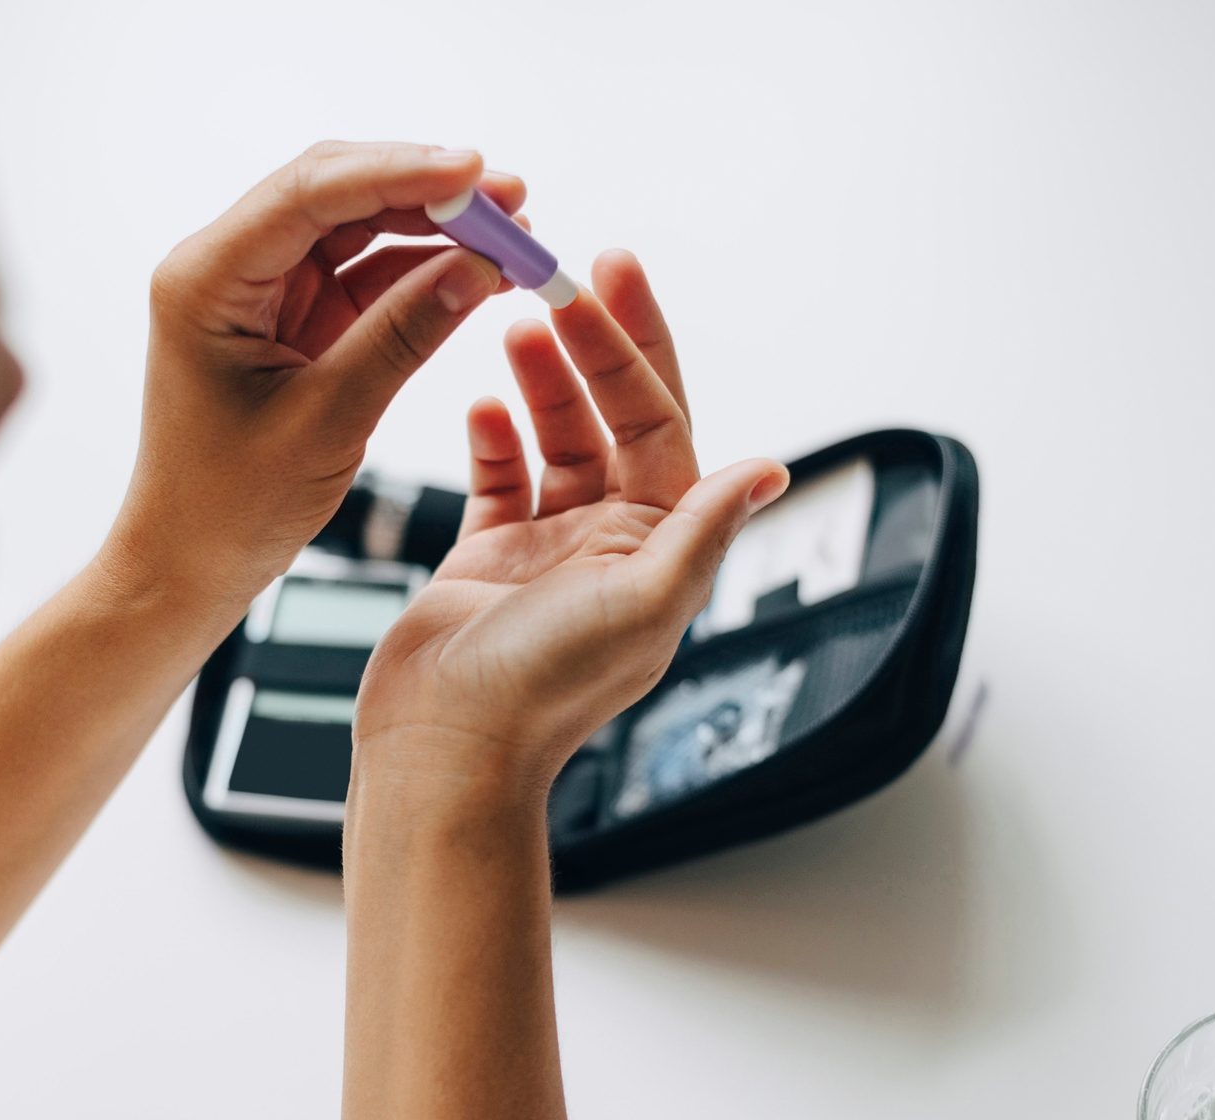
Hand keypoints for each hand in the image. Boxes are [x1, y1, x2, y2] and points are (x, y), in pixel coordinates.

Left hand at [105, 141, 521, 607]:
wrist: (187, 564)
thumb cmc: (228, 506)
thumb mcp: (326, 421)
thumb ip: (401, 338)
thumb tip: (478, 270)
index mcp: (207, 280)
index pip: (310, 193)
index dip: (399, 173)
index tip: (476, 172)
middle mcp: (228, 267)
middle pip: (337, 192)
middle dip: (427, 189)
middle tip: (513, 198)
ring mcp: (263, 290)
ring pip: (359, 226)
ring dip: (436, 227)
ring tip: (517, 235)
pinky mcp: (295, 319)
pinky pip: (368, 274)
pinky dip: (424, 271)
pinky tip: (482, 272)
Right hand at [353, 250, 788, 798]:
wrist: (443, 751)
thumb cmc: (541, 690)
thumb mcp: (640, 603)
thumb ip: (702, 531)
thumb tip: (770, 469)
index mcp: (660, 547)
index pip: (660, 420)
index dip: (637, 345)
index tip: (609, 273)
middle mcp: (612, 543)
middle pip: (611, 418)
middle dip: (590, 344)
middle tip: (557, 273)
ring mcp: (548, 550)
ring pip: (555, 439)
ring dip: (540, 380)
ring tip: (513, 324)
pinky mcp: (487, 562)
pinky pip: (499, 481)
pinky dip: (493, 437)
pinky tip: (481, 401)